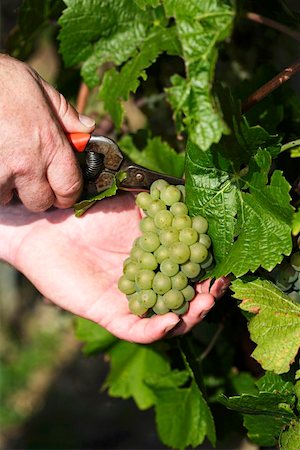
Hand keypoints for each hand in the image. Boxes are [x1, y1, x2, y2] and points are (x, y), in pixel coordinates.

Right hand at [0, 54, 94, 210]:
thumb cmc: (1, 80)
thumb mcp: (39, 88)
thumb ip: (66, 114)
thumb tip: (88, 128)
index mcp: (49, 144)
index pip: (70, 188)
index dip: (69, 193)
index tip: (63, 189)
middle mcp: (26, 164)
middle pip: (41, 203)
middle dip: (40, 194)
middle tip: (32, 177)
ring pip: (10, 198)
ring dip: (10, 187)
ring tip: (6, 162)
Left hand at [0, 193, 228, 342]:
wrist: (48, 223)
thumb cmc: (89, 210)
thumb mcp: (132, 203)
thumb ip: (161, 205)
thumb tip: (193, 200)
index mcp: (157, 258)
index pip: (190, 271)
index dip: (210, 271)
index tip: (226, 266)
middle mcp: (148, 281)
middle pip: (184, 298)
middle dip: (206, 296)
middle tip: (217, 289)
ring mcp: (130, 299)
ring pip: (166, 319)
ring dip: (189, 316)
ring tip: (203, 303)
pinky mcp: (109, 313)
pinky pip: (136, 329)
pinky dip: (155, 329)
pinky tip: (170, 319)